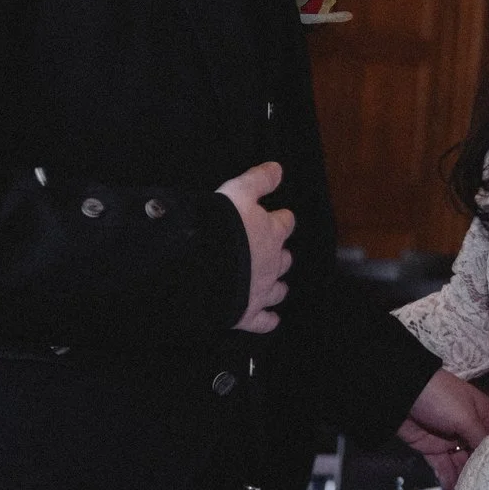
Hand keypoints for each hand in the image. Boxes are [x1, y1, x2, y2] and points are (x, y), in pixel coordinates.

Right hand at [218, 161, 293, 332]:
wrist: (204, 266)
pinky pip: (263, 321)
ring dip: (277, 285)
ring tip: (274, 283)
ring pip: (278, 289)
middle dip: (279, 254)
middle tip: (271, 251)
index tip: (279, 217)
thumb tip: (278, 168)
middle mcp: (271, 262)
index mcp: (269, 232)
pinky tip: (271, 320)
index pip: (284, 223)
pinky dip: (268, 321)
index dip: (281, 220)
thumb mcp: (238, 191)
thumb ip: (258, 180)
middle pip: (283, 257)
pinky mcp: (248, 313)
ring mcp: (261, 290)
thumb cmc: (221, 227)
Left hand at [399, 370, 488, 489]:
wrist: (401, 394)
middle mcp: (468, 428)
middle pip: (481, 454)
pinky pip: (444, 467)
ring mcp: (450, 439)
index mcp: (481, 414)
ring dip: (467, 479)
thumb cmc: (439, 396)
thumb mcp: (466, 416)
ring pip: (462, 463)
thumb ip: (481, 438)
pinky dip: (449, 480)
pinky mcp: (433, 449)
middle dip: (485, 471)